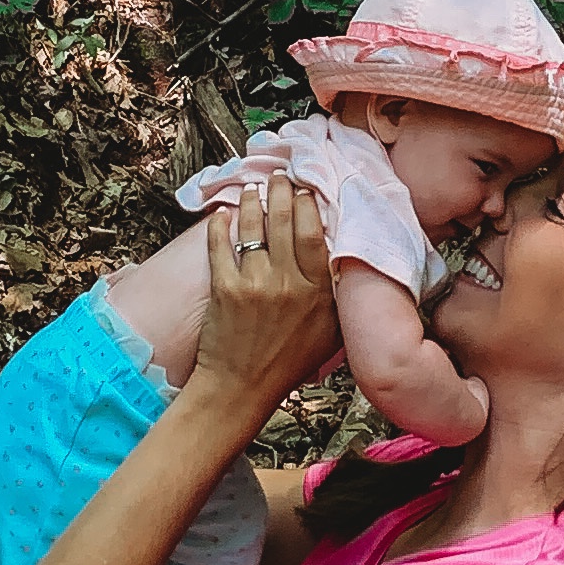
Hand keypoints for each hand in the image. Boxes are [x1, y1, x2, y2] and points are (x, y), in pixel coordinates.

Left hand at [195, 173, 338, 424]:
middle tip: (280, 177)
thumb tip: (343, 259)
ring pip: (253, 228)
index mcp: (316, 292)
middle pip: (284, 222)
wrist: (243, 387)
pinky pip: (220, 247)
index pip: (315, 234)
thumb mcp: (330, 332)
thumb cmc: (289, 362)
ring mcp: (254, 285)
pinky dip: (220, 226)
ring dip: (253, 201)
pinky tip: (222, 213)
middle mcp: (287, 284)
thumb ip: (338, 295)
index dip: (309, 206)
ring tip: (253, 188)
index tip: (306, 191)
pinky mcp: (223, 289)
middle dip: (281, 192)